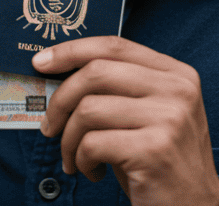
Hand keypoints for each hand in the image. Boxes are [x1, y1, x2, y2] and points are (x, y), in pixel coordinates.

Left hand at [35, 36, 218, 205]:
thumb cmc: (158, 161)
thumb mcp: (147, 115)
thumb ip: (118, 88)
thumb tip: (59, 72)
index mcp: (176, 74)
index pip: (114, 46)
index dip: (71, 50)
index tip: (41, 62)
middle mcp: (177, 90)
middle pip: (96, 72)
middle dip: (60, 100)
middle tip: (49, 126)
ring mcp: (169, 118)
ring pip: (88, 109)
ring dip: (68, 139)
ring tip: (74, 158)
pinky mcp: (154, 149)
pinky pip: (93, 143)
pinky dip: (81, 159)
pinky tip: (92, 171)